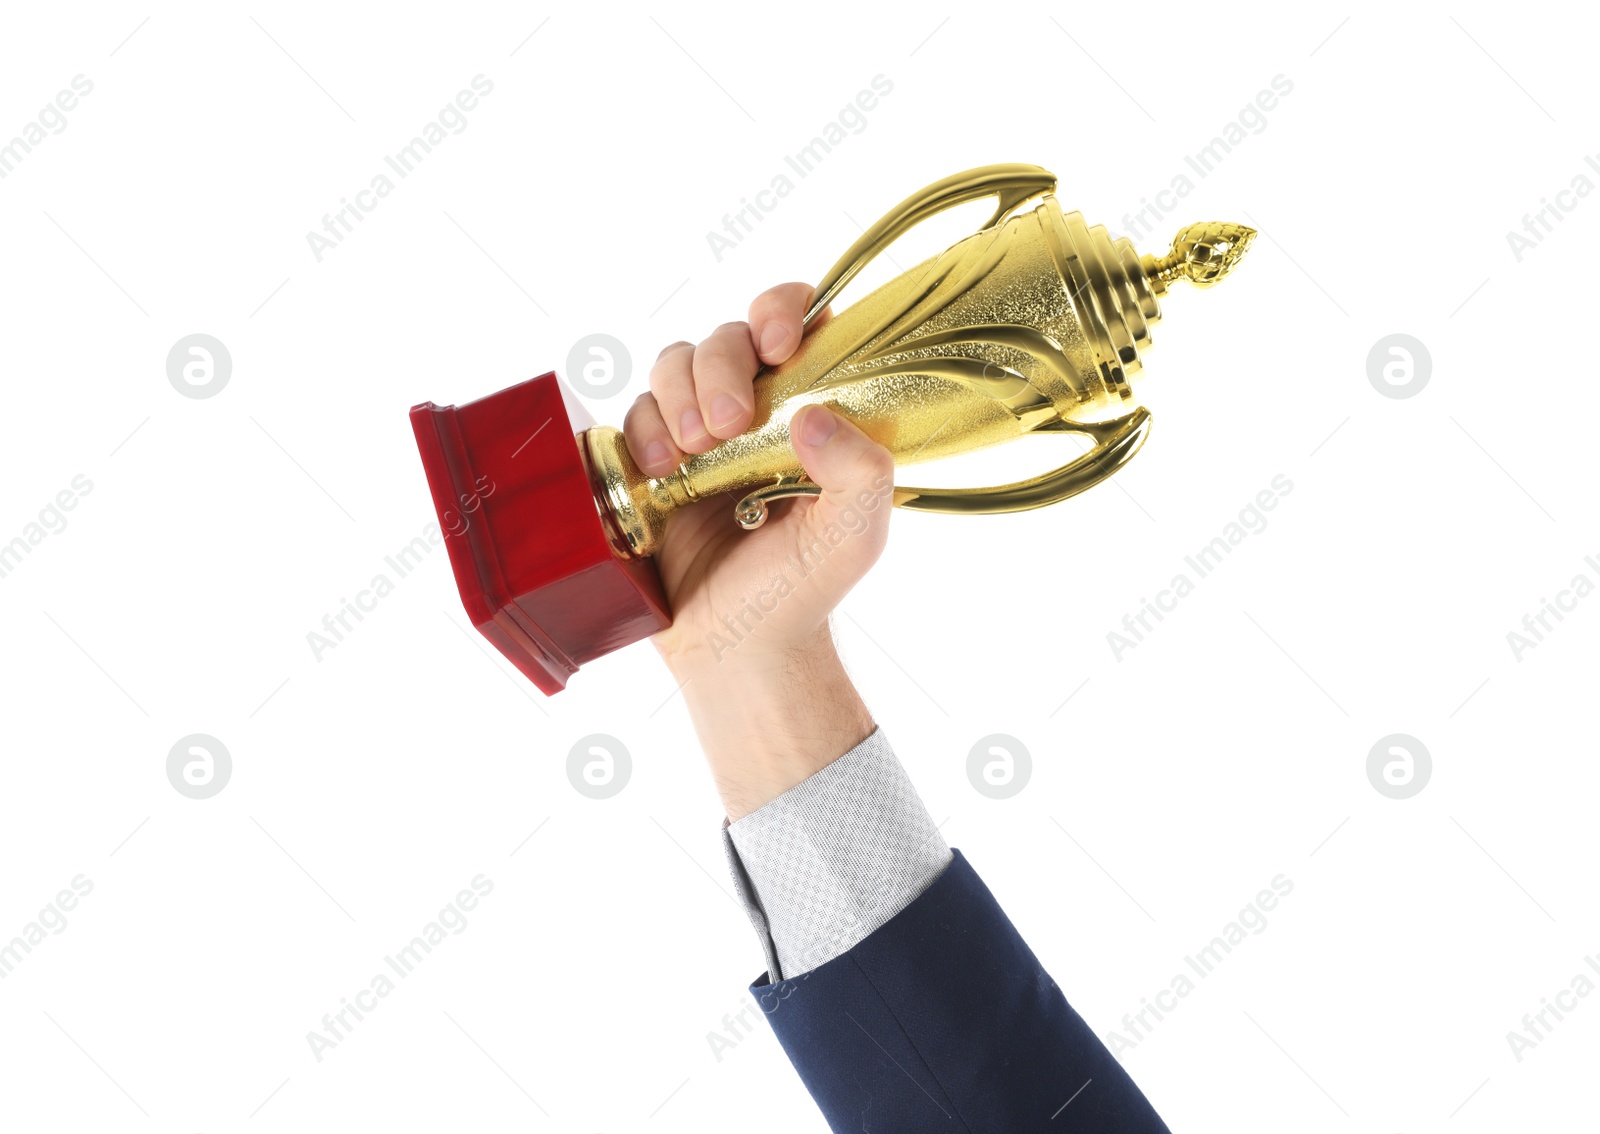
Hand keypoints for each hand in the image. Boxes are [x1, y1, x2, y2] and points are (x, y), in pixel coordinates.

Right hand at [621, 282, 893, 818]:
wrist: (735, 650)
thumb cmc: (801, 591)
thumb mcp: (856, 535)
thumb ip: (863, 471)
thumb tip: (812, 413)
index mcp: (807, 409)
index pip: (797, 322)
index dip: (783, 311)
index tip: (780, 347)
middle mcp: (752, 410)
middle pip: (725, 336)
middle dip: (721, 368)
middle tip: (728, 426)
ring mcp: (696, 434)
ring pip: (674, 364)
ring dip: (678, 397)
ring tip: (691, 455)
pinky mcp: (649, 463)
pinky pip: (632, 413)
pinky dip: (642, 431)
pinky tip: (661, 472)